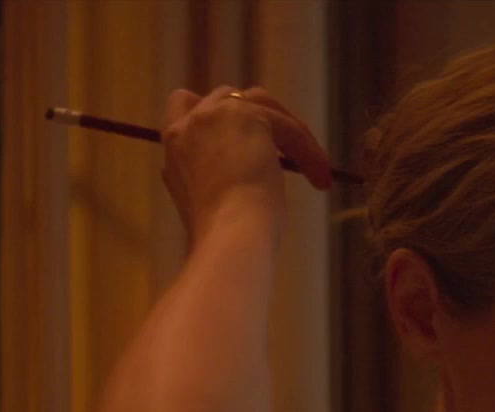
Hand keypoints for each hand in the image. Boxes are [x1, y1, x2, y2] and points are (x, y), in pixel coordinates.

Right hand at [160, 85, 334, 244]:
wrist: (228, 234)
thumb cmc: (220, 233)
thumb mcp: (204, 197)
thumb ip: (211, 170)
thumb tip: (244, 166)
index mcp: (173, 146)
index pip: (183, 102)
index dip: (214, 111)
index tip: (243, 132)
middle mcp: (187, 124)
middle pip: (227, 95)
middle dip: (258, 117)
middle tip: (286, 150)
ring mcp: (213, 115)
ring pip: (260, 103)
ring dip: (288, 130)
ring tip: (313, 166)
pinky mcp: (246, 115)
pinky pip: (286, 126)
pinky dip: (307, 150)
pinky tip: (321, 178)